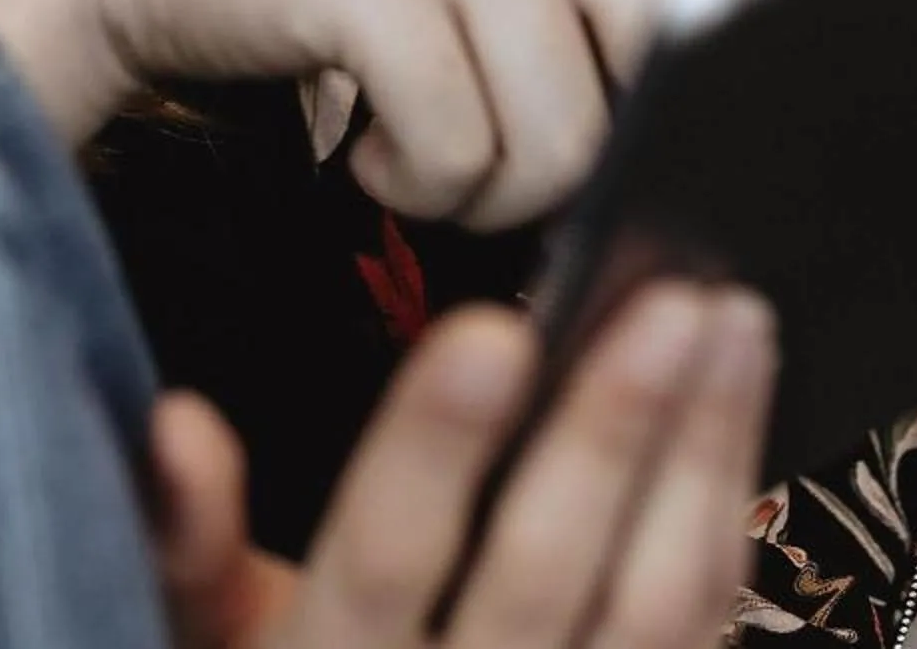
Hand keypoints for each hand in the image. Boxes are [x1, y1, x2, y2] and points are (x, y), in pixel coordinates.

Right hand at [0, 0, 915, 225]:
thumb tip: (748, 133)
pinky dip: (405, 172)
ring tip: (415, 114)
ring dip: (479, 179)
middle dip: (582, 157)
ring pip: (568, 137)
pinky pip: (463, 148)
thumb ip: (636, 15)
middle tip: (477, 117)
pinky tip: (355, 114)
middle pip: (679, 80)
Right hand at [152, 286, 775, 648]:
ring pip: (651, 612)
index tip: (492, 333)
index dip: (433, 449)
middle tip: (672, 302)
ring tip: (731, 324)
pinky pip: (698, 642)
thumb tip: (181, 422)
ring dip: (700, 458)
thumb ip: (191, 541)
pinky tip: (735, 424)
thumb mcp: (203, 645)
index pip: (383, 558)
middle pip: (541, 575)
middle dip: (612, 431)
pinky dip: (723, 525)